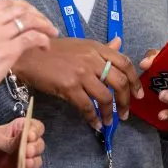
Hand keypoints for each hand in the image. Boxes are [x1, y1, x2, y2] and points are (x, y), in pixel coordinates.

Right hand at [0, 0, 59, 95]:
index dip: (22, 6)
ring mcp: (0, 34)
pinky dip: (42, 39)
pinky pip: (32, 38)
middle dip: (36, 14)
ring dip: (44, 25)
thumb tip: (3, 34)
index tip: (30, 13)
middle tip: (45, 23)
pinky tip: (45, 46)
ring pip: (29, 20)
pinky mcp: (8, 49)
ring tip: (51, 32)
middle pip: (20, 8)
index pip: (5, 3)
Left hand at [0, 117, 45, 167]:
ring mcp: (22, 163)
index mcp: (17, 132)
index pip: (34, 127)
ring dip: (34, 162)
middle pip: (39, 145)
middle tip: (27, 152)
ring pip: (38, 161)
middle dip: (36, 148)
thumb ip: (8, 140)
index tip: (29, 136)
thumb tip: (26, 138)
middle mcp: (22, 147)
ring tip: (25, 164)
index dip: (36, 130)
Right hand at [13, 36, 142, 130]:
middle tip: (126, 113)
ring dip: (111, 113)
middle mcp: (92, 59)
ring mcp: (81, 72)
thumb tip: (119, 43)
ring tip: (110, 121)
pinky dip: (94, 118)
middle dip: (126, 101)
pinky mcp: (69, 86)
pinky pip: (87, 106)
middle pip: (119, 82)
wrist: (28, 55)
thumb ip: (101, 48)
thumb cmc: (53, 51)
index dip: (135, 81)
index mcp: (96, 48)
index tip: (138, 95)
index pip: (124, 63)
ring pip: (105, 97)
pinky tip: (95, 124)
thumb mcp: (80, 44)